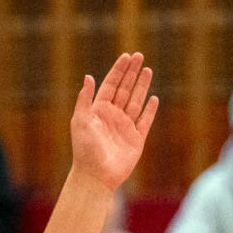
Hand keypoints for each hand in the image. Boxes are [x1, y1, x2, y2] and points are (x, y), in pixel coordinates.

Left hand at [68, 53, 156, 191]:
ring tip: (148, 70)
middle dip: (132, 72)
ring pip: (136, 101)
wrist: (95, 177)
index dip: (118, 70)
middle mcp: (112, 117)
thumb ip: (84, 99)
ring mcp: (125, 128)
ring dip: (142, 86)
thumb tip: (88, 76)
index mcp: (98, 111)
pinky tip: (153, 98)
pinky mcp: (136, 140)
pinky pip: (145, 121)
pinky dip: (149, 110)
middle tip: (139, 55)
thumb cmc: (85, 150)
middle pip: (125, 89)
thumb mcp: (80, 121)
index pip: (111, 85)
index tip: (126, 56)